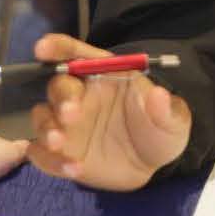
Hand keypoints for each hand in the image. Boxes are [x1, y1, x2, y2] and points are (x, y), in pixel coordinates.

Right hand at [27, 34, 191, 190]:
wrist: (154, 166)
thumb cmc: (159, 130)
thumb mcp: (172, 119)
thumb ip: (164, 108)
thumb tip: (158, 95)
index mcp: (103, 74)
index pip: (76, 54)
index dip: (58, 47)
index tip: (43, 48)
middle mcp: (79, 95)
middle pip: (58, 85)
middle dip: (61, 97)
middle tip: (71, 113)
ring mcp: (66, 125)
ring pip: (42, 117)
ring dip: (47, 128)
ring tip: (59, 143)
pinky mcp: (60, 153)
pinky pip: (41, 153)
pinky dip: (50, 160)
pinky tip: (73, 168)